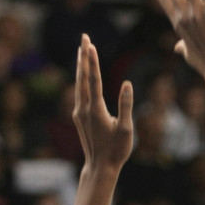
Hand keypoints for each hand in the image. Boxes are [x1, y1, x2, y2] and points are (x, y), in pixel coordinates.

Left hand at [74, 34, 133, 172]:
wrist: (100, 167)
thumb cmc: (116, 150)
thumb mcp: (126, 130)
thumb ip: (125, 105)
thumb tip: (127, 84)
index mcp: (95, 110)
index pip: (94, 79)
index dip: (93, 61)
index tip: (91, 44)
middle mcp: (83, 108)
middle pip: (83, 77)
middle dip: (84, 56)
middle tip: (85, 37)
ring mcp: (79, 113)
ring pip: (79, 84)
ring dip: (81, 66)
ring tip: (81, 51)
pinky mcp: (78, 117)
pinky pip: (79, 93)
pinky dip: (80, 80)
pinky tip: (82, 76)